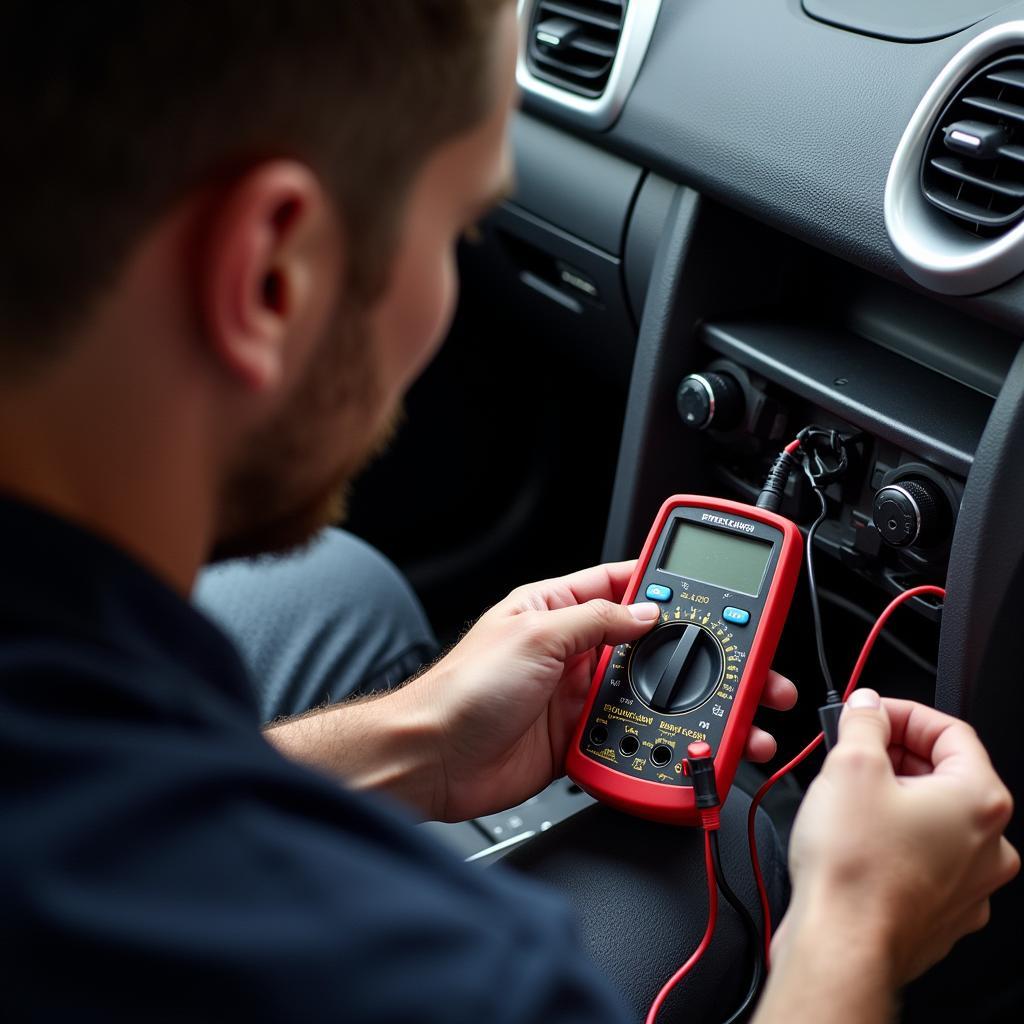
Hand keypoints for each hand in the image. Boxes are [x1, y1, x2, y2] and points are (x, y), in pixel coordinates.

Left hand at [414, 560, 797, 821]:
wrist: (432, 761)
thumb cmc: (461, 689)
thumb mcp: (532, 636)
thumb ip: (594, 622)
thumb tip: (646, 613)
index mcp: (558, 608)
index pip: (624, 584)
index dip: (669, 584)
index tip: (717, 588)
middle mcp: (573, 651)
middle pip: (650, 646)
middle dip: (700, 654)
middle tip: (749, 665)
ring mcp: (578, 696)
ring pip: (650, 696)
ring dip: (691, 706)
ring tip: (736, 716)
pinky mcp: (579, 740)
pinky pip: (632, 737)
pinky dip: (662, 744)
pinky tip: (690, 748)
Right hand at [775, 690, 1019, 986]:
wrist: (843, 944)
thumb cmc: (855, 868)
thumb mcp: (850, 765)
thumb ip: (864, 723)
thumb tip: (868, 708)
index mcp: (979, 799)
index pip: (949, 731)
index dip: (902, 712)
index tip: (870, 712)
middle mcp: (990, 844)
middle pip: (944, 773)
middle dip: (894, 754)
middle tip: (852, 749)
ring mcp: (972, 883)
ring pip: (934, 817)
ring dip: (894, 796)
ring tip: (847, 795)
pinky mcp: (945, 911)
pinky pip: (924, 857)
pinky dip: (895, 838)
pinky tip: (858, 839)